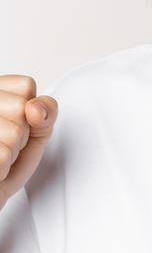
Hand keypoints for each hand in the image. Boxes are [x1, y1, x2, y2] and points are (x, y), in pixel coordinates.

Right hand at [0, 75, 57, 211]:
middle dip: (23, 132)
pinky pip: (3, 154)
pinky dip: (4, 167)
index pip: (25, 85)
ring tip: (1, 157)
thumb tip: (34, 108)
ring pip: (14, 131)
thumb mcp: (37, 131)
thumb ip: (46, 112)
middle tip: (6, 145)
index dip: (29, 110)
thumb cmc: (9, 161)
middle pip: (21, 107)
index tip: (15, 124)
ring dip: (13, 152)